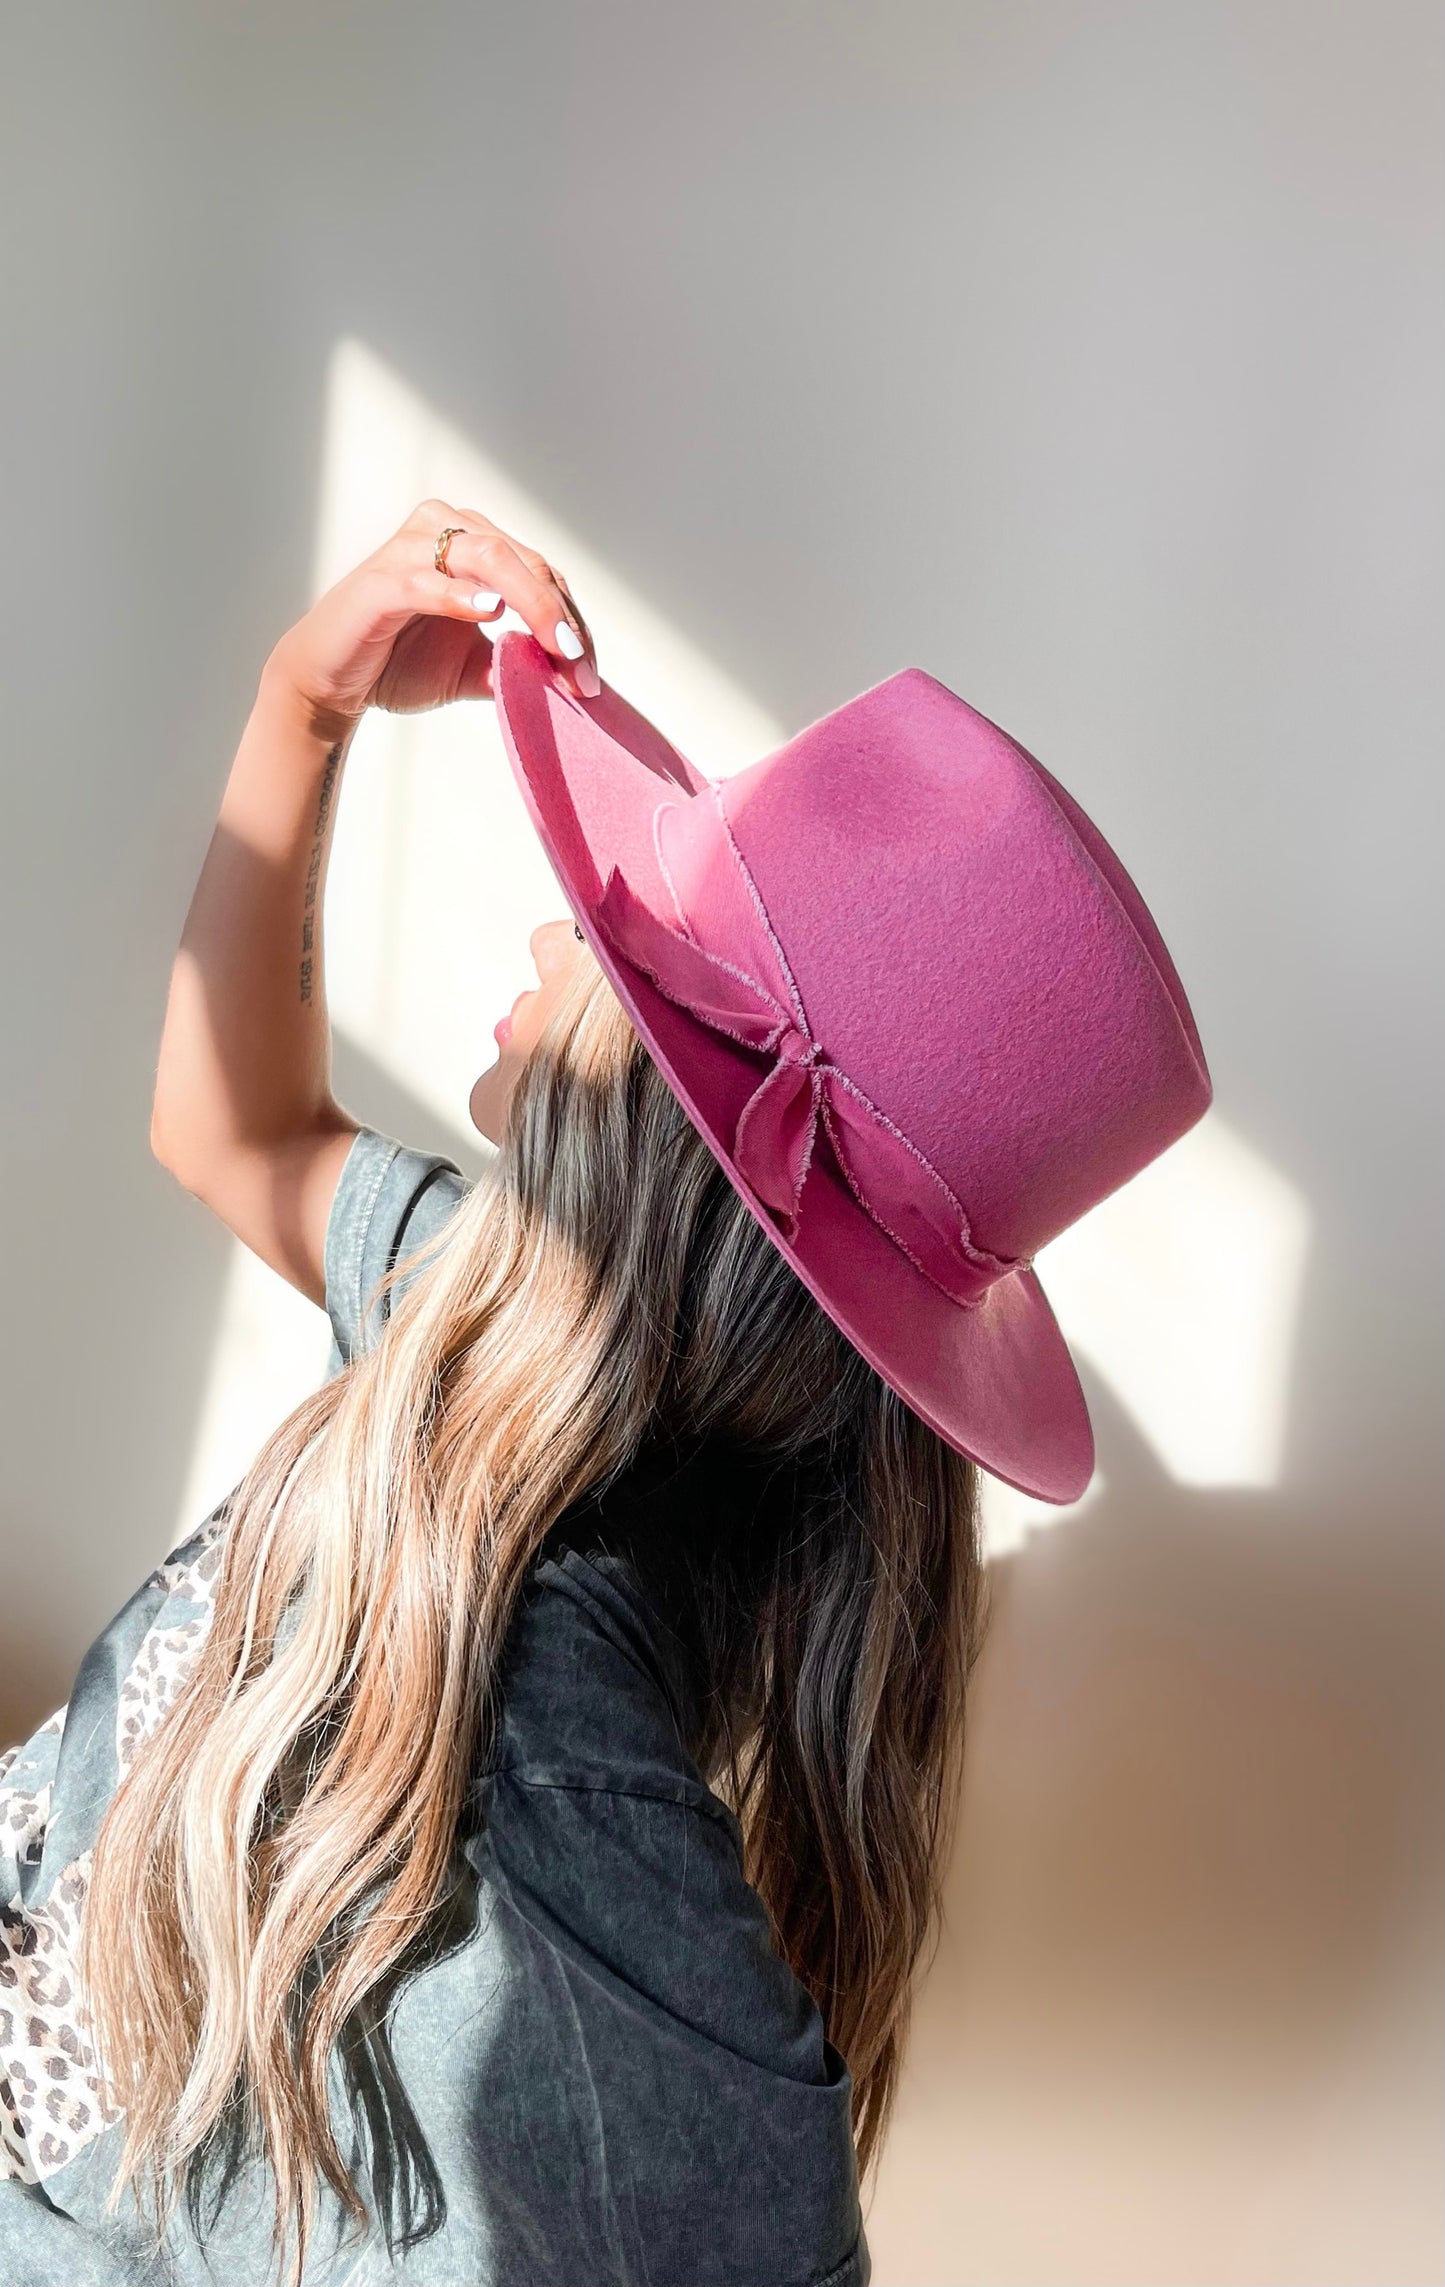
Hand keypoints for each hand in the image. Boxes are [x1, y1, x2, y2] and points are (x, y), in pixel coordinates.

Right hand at [264, 498, 597, 730]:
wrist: (332, 684)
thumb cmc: (398, 663)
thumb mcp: (474, 667)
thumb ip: (519, 662)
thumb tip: (569, 674)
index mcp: (472, 543)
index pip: (541, 572)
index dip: (572, 621)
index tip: (590, 674)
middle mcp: (444, 530)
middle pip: (524, 561)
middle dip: (560, 617)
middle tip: (582, 668)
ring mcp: (411, 549)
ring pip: (490, 559)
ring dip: (532, 605)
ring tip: (557, 647)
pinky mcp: (382, 581)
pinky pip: (429, 581)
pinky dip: (462, 596)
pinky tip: (490, 613)